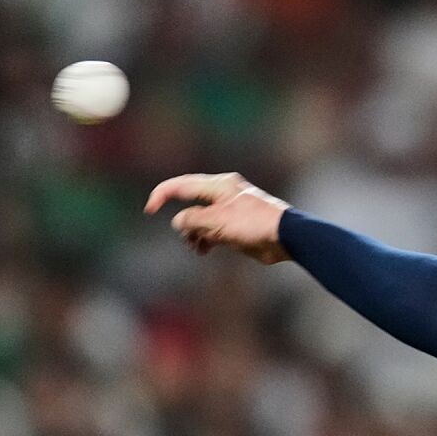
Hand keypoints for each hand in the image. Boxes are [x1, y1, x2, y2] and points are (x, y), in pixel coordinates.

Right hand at [144, 172, 292, 263]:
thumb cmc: (254, 224)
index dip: (161, 195)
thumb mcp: (217, 222)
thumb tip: (179, 222)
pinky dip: (205, 239)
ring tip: (196, 247)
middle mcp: (223, 194)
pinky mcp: (237, 226)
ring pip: (201, 220)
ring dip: (194, 234)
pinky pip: (213, 230)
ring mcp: (230, 210)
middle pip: (190, 204)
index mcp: (218, 186)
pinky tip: (203, 250)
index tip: (149, 210)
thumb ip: (193, 220)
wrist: (286, 238)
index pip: (181, 185)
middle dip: (183, 222)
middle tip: (185, 236)